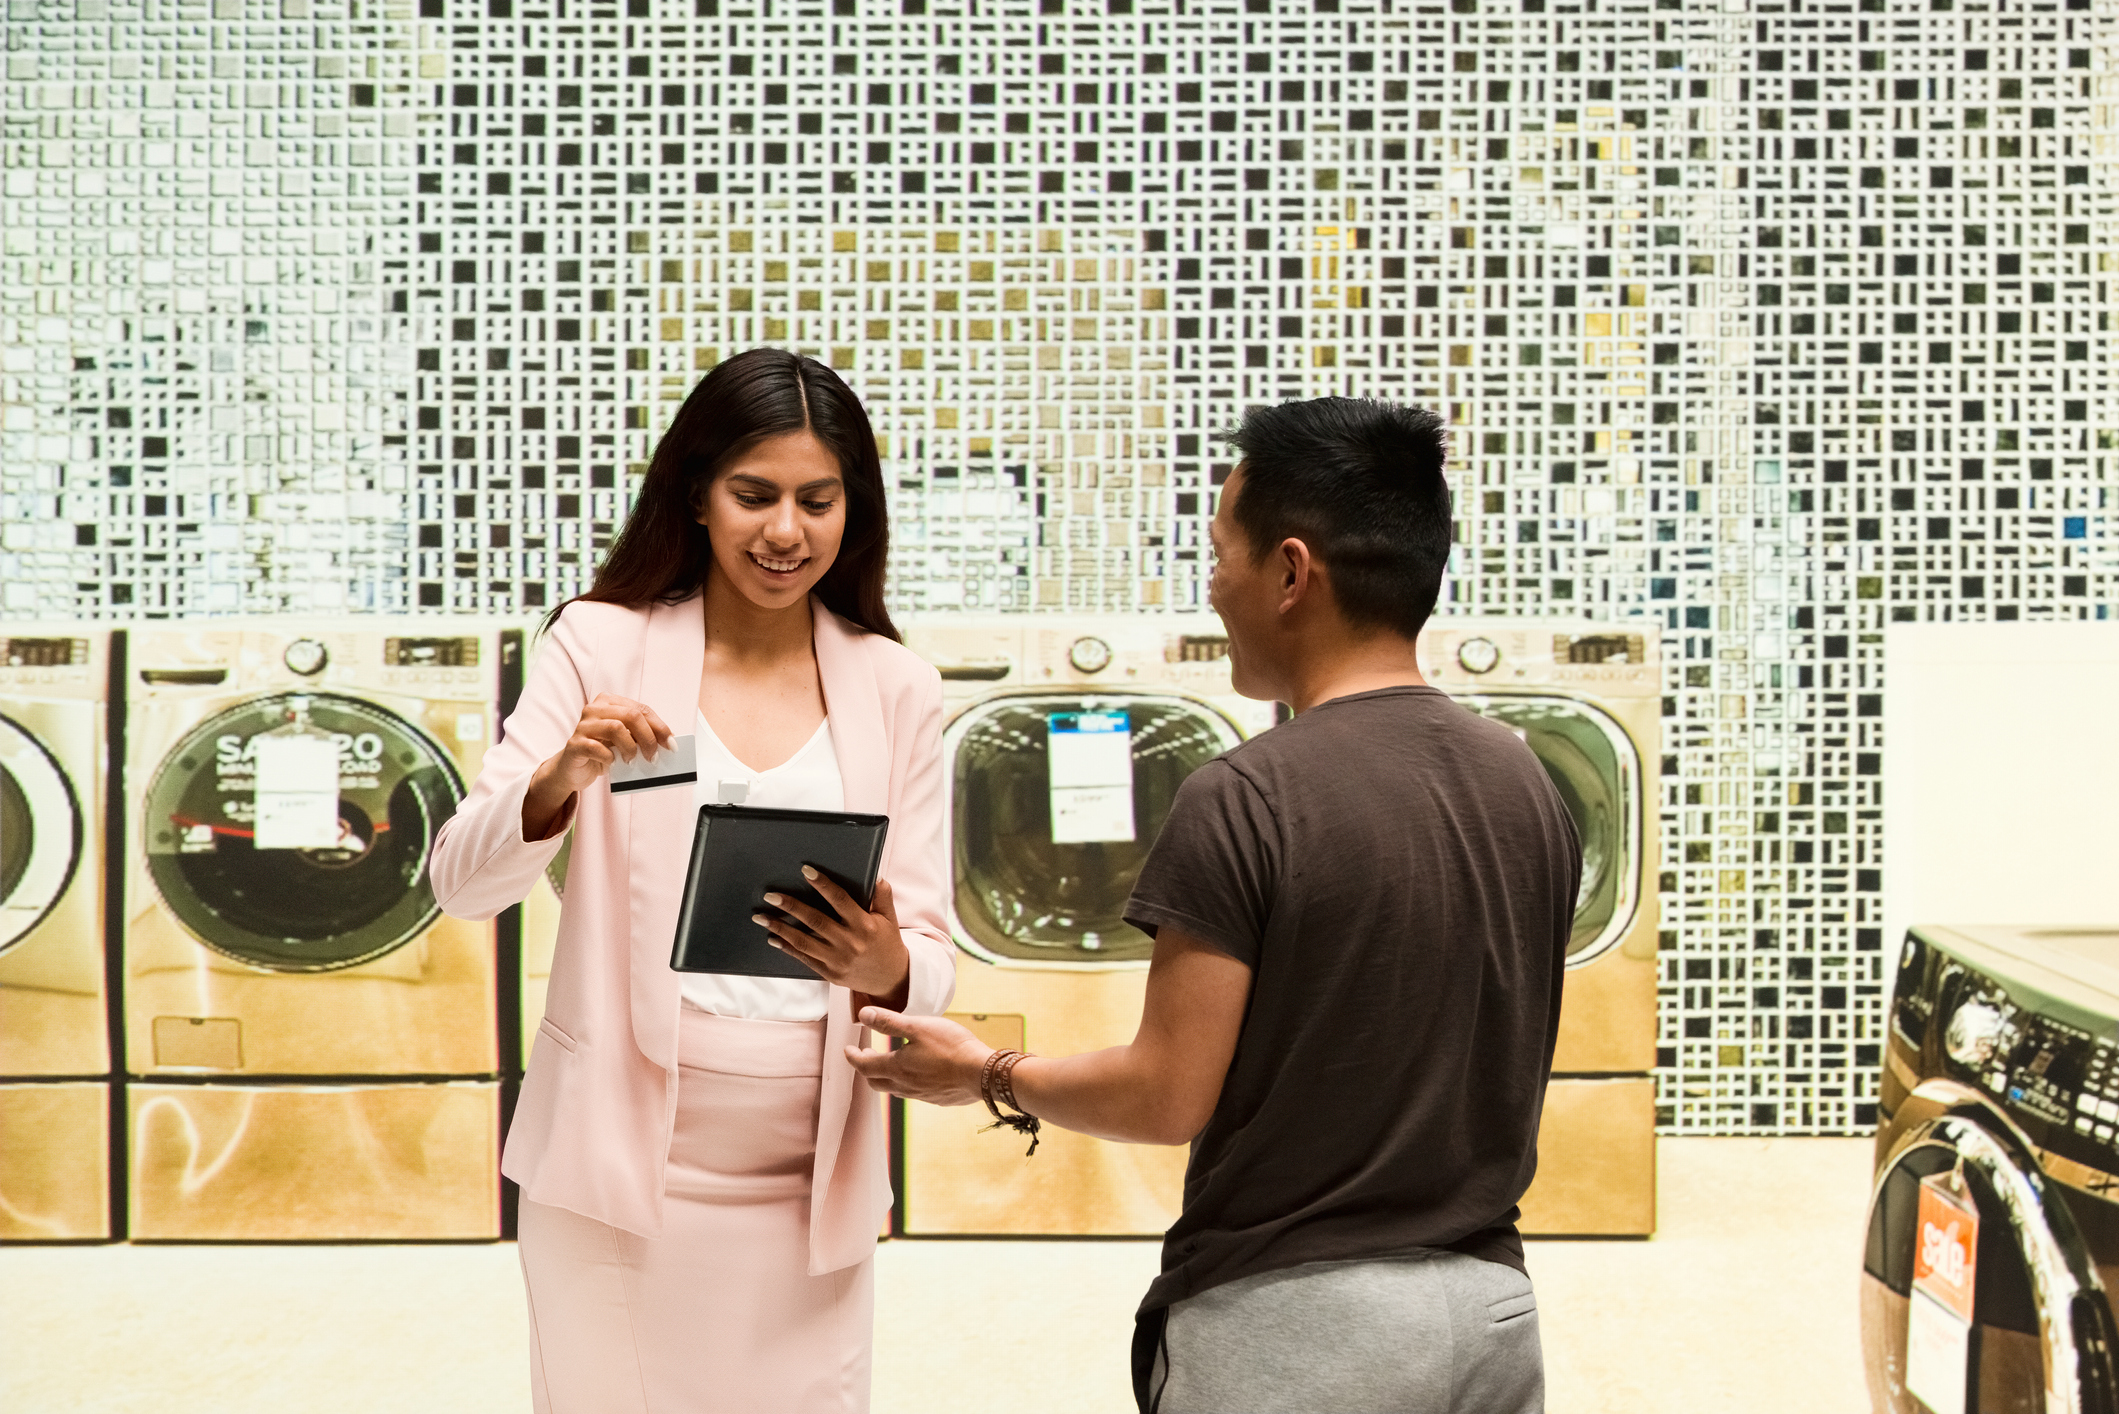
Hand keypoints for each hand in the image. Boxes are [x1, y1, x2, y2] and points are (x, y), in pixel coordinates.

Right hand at [522, 693, 672, 838]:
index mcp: (609, 702)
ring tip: (633, 761)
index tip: (671, 744)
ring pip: (615, 728)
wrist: (571, 769)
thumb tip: (667, 743)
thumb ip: (640, 736)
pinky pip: (597, 748)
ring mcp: (583, 726)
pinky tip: (613, 764)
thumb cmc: (602, 752)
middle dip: (648, 737)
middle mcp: (595, 709)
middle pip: (631, 715)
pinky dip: (610, 758)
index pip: (641, 709)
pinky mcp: (575, 744)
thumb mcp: (624, 741)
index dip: (660, 727)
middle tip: (653, 756)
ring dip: (630, 747)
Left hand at [754, 873, 911, 1000]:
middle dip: (791, 907)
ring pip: (804, 941)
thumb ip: (883, 896)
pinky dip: (787, 948)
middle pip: (815, 920)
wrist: (890, 980)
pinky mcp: (830, 973)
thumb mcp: (890, 919)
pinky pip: (804, 958)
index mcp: (864, 925)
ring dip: (780, 928)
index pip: (840, 900)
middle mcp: (850, 942)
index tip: (805, 870)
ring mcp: (838, 959)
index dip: (823, 884)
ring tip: (761, 917)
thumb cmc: (888, 944)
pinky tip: (773, 938)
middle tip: (770, 895)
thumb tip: (875, 876)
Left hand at [843, 1009, 992, 1106]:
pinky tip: (917, 1074)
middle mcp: (905, 1086)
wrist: (981, 1074)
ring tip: (888, 1064)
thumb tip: (863, 1015)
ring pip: (894, 1089)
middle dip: (866, 1068)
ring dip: (885, 1077)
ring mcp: (921, 1095)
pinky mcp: (936, 1098)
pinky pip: (913, 1093)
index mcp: (896, 1068)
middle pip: (875, 1081)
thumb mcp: (918, 1026)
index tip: (848, 1050)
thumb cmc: (951, 1048)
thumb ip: (889, 1021)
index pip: (864, 1065)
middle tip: (864, 1056)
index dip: (853, 1057)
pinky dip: (905, 1082)